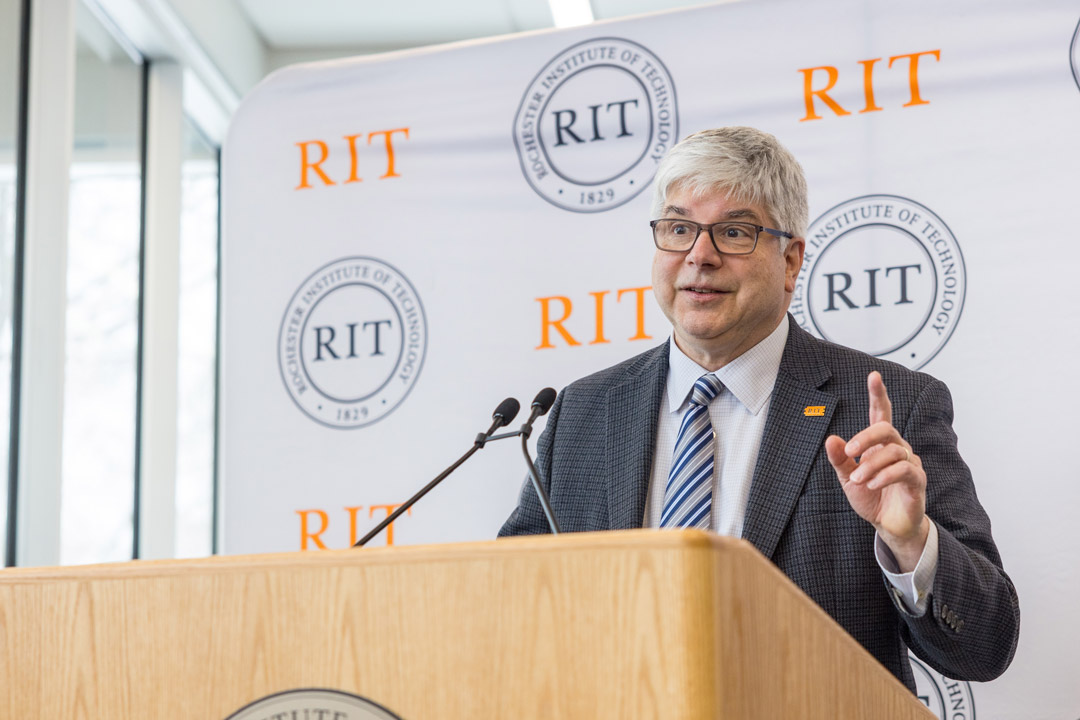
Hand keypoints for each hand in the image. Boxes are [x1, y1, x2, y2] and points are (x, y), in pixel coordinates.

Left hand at [824, 371, 929, 571]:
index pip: (881, 414)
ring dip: (870, 465)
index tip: (873, 375)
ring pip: (893, 451)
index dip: (878, 395)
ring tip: (857, 479)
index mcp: (879, 445)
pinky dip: (884, 475)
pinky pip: (904, 470)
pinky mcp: (918, 481)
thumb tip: (831, 439)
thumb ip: (840, 459)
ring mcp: (910, 463)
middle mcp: (897, 448)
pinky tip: (872, 484)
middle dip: (866, 437)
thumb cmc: (870, 497)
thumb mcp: (847, 478)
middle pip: (886, 428)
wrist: (888, 525)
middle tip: (850, 451)